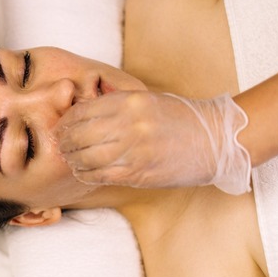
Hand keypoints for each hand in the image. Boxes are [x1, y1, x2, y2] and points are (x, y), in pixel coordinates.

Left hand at [56, 91, 251, 193]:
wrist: (215, 139)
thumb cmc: (180, 118)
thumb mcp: (146, 101)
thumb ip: (116, 105)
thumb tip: (83, 114)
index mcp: (129, 101)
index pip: (82, 111)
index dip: (66, 122)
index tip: (62, 128)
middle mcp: (129, 123)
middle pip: (80, 135)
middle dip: (66, 143)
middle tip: (62, 146)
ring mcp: (133, 149)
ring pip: (87, 158)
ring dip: (74, 161)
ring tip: (72, 161)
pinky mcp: (138, 172)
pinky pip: (101, 175)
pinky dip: (87, 175)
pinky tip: (85, 173)